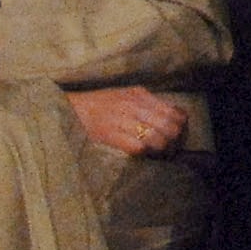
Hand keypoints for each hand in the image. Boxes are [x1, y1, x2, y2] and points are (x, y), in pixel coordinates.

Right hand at [65, 87, 186, 156]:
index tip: (179, 134)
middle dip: (174, 141)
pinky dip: (144, 153)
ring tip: (159, 154)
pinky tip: (143, 154)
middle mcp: (134, 105)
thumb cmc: (98, 104)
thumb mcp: (125, 96)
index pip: (173, 111)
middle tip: (171, 149)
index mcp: (139, 95)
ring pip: (156, 138)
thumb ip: (145, 103)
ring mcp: (122, 119)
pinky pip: (137, 147)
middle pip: (168, 126)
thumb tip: (171, 116)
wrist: (69, 108)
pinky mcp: (110, 134)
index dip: (181, 126)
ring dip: (161, 149)